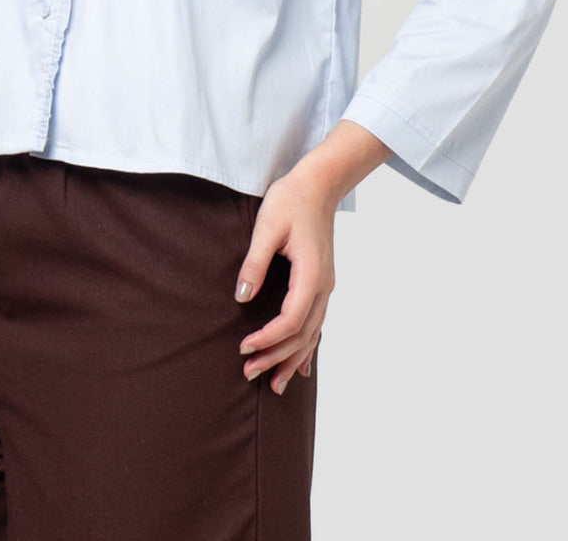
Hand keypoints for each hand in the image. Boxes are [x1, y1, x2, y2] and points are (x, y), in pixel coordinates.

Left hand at [233, 169, 335, 394]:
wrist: (319, 184)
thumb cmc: (291, 200)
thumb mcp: (267, 227)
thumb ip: (254, 264)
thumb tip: (241, 298)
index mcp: (311, 274)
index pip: (291, 320)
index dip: (268, 338)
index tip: (244, 347)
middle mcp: (324, 286)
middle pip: (303, 334)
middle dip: (277, 357)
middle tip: (249, 372)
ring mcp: (326, 286)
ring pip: (312, 333)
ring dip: (292, 358)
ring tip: (274, 384)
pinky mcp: (321, 282)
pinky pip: (317, 323)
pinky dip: (308, 347)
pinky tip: (302, 366)